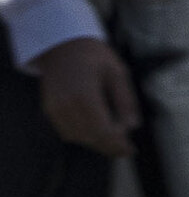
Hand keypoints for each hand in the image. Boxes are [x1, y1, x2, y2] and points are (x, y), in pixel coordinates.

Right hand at [31, 36, 138, 156]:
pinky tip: (96, 132)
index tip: (130, 151)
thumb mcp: (118, 72)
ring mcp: (54, 108)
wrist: (62, 45)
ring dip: (96, 142)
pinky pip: (66, 131)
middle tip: (125, 150)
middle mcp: (66, 105)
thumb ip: (125, 100)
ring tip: (114, 142)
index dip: (117, 144)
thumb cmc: (94, 56)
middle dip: (109, 146)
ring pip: (77, 137)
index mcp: (85, 95)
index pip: (103, 130)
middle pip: (90, 137)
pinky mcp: (49, 109)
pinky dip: (82, 136)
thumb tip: (133, 126)